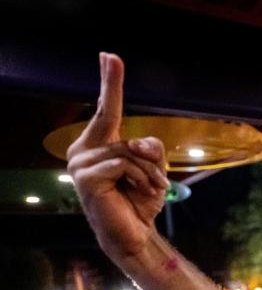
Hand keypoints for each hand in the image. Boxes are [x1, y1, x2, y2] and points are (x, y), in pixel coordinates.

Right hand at [67, 53, 168, 257]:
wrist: (134, 234)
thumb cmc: (140, 200)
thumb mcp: (152, 167)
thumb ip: (148, 148)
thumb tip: (136, 142)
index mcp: (96, 145)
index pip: (104, 109)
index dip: (109, 82)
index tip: (110, 56)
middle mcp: (82, 150)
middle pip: (113, 118)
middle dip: (132, 126)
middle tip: (140, 136)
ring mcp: (80, 163)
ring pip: (128, 149)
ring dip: (149, 171)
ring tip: (148, 190)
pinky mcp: (85, 177)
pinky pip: (124, 164)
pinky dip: (140, 178)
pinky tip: (138, 194)